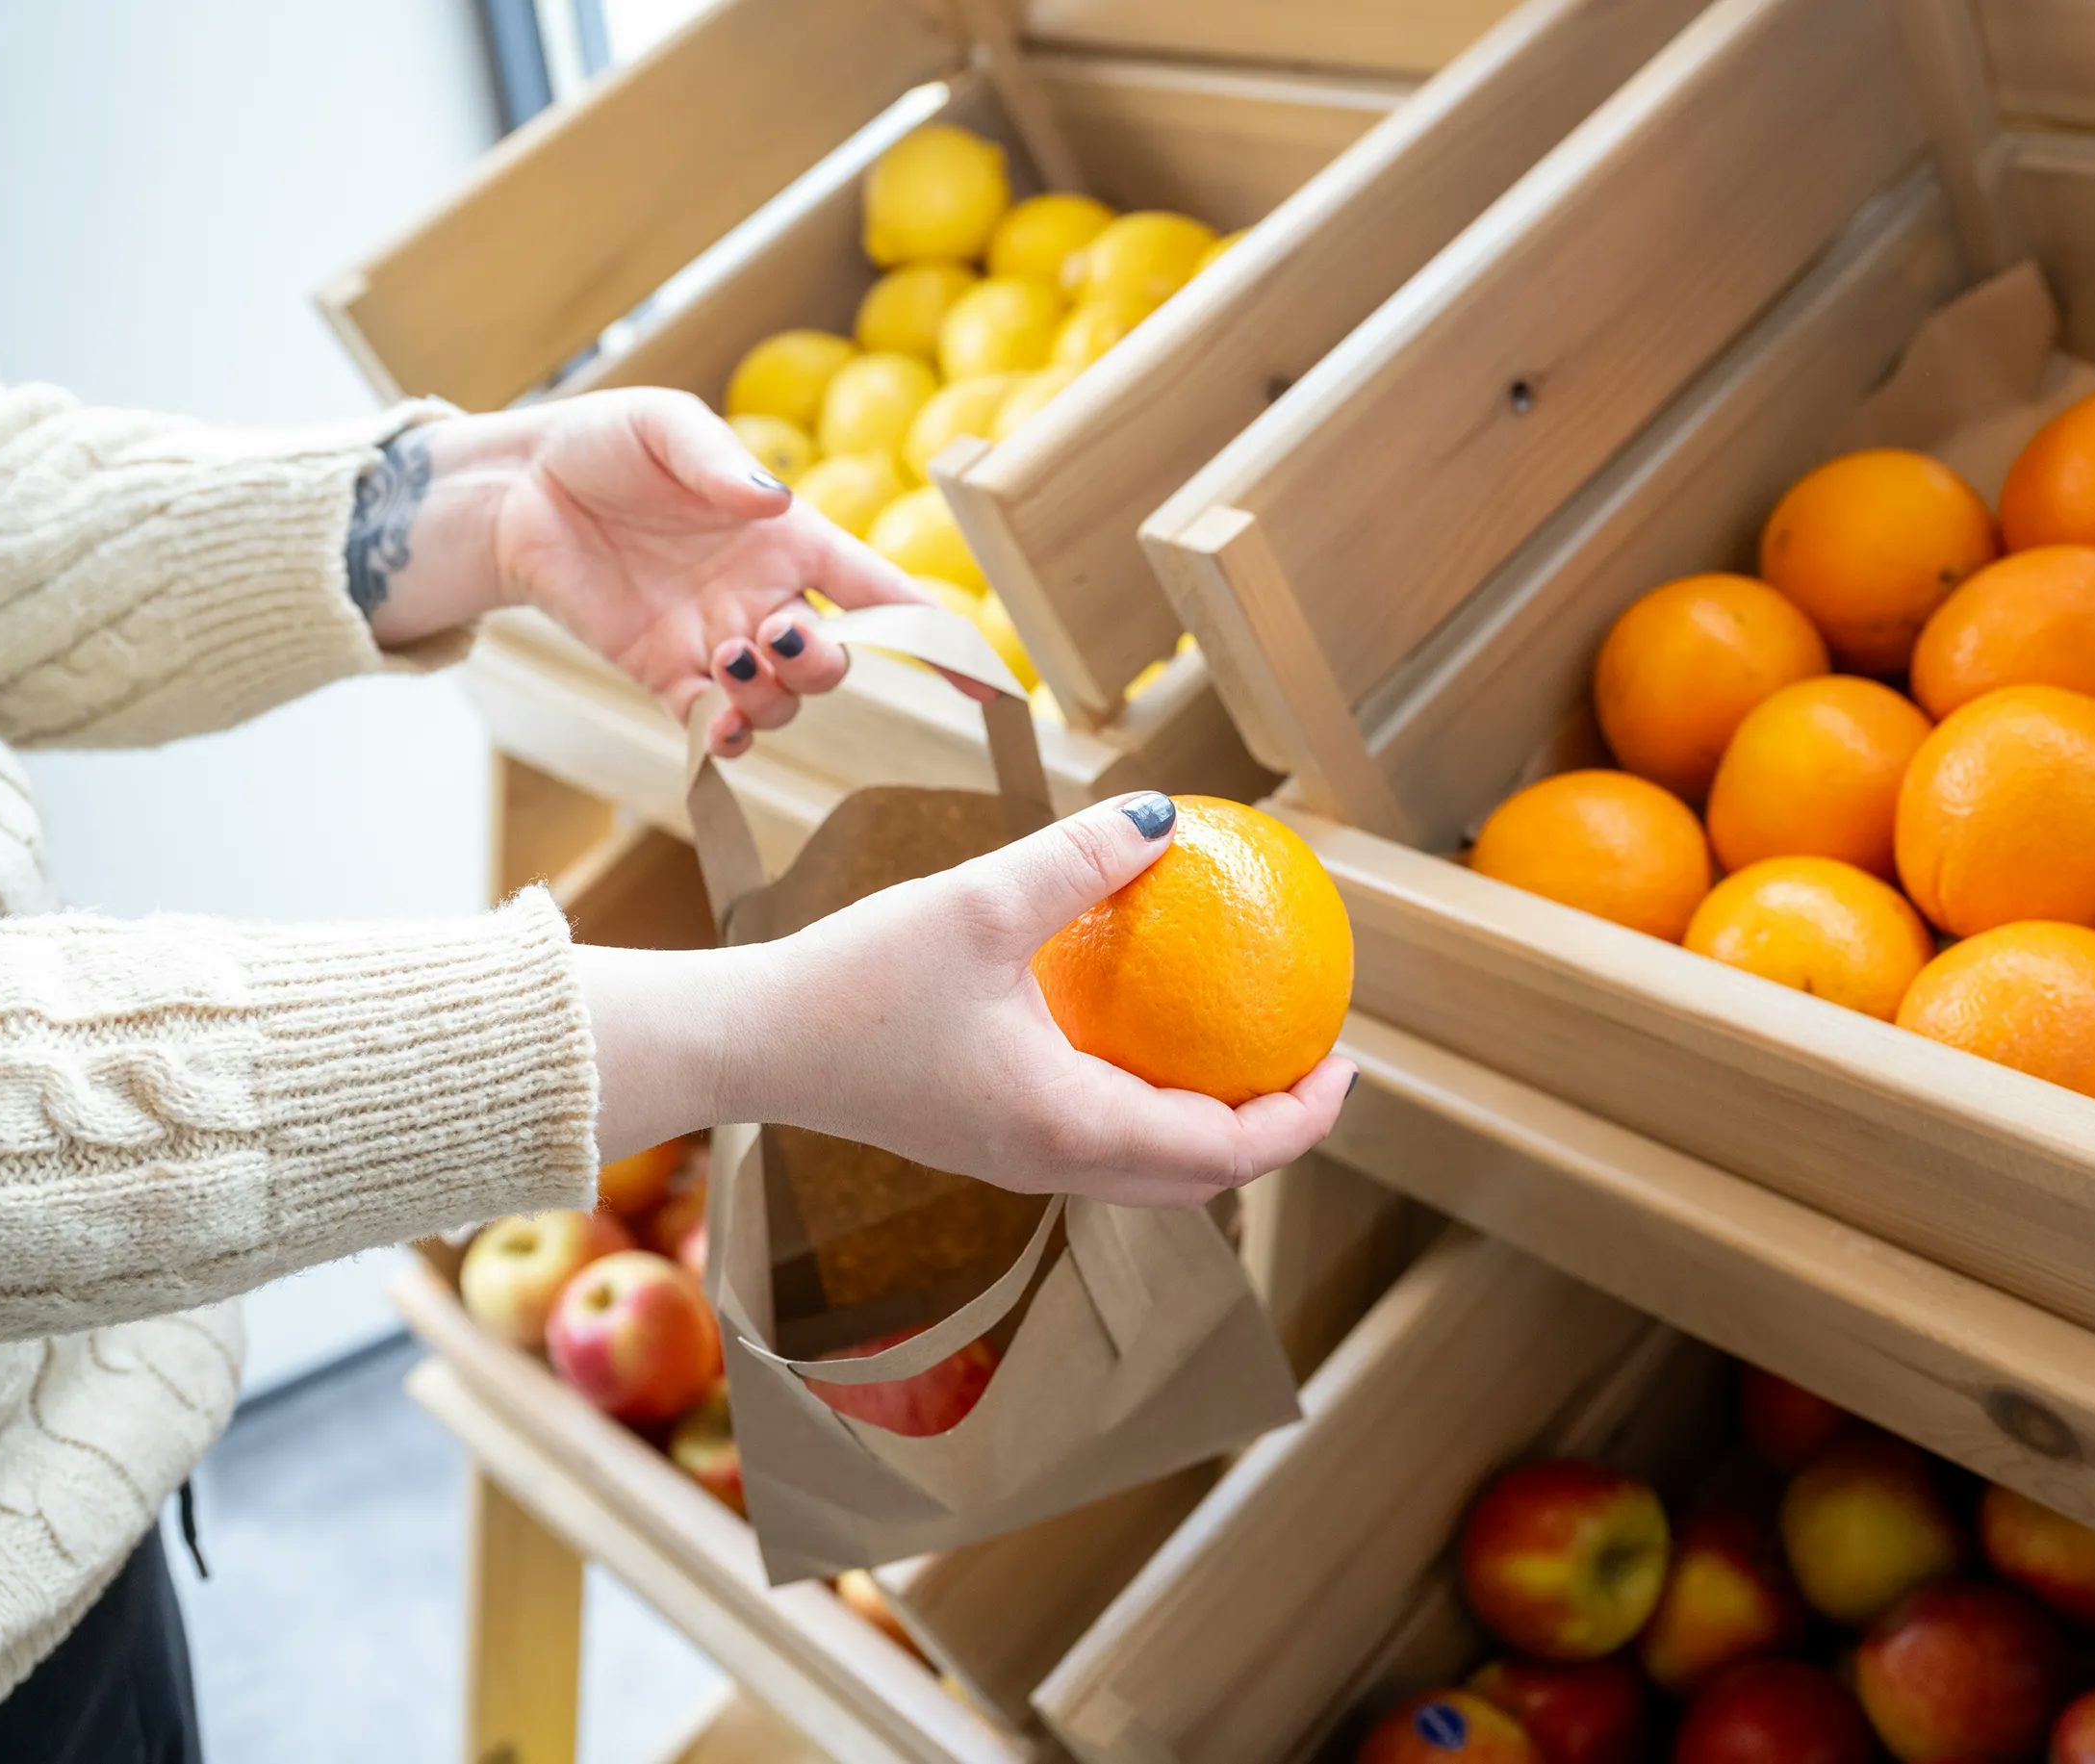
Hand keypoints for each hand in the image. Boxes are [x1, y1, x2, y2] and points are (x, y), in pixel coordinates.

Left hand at [353, 389, 938, 753]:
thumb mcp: (663, 423)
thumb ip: (717, 461)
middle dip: (824, 665)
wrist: (516, 490)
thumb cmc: (603, 444)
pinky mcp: (665, 675)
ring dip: (774, 700)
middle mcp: (767, 597)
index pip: (884, 592)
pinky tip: (717, 728)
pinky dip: (728, 739)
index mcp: (791, 538)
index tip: (986, 685)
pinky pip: (717, 726)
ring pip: (785, 701)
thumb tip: (770, 501)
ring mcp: (719, 642)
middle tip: (773, 639)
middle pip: (836, 659)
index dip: (937, 639)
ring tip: (729, 665)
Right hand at [577, 794, 1355, 1206]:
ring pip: (1149, 1167)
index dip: (1302, 1118)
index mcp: (1072, 1129)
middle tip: (1315, 1055)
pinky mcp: (989, 1140)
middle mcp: (1054, 1164)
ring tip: (1248, 1045)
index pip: (1226, 1152)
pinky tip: (1148, 1028)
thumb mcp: (981, 903)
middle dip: (1273, 1128)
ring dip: (1213, 1122)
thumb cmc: (857, 980)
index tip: (1344, 1058)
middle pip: (1199, 1177)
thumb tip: (1166, 817)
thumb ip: (1080, 860)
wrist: (750, 1043)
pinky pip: (1102, 1138)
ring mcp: (1019, 1161)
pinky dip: (1153, 1105)